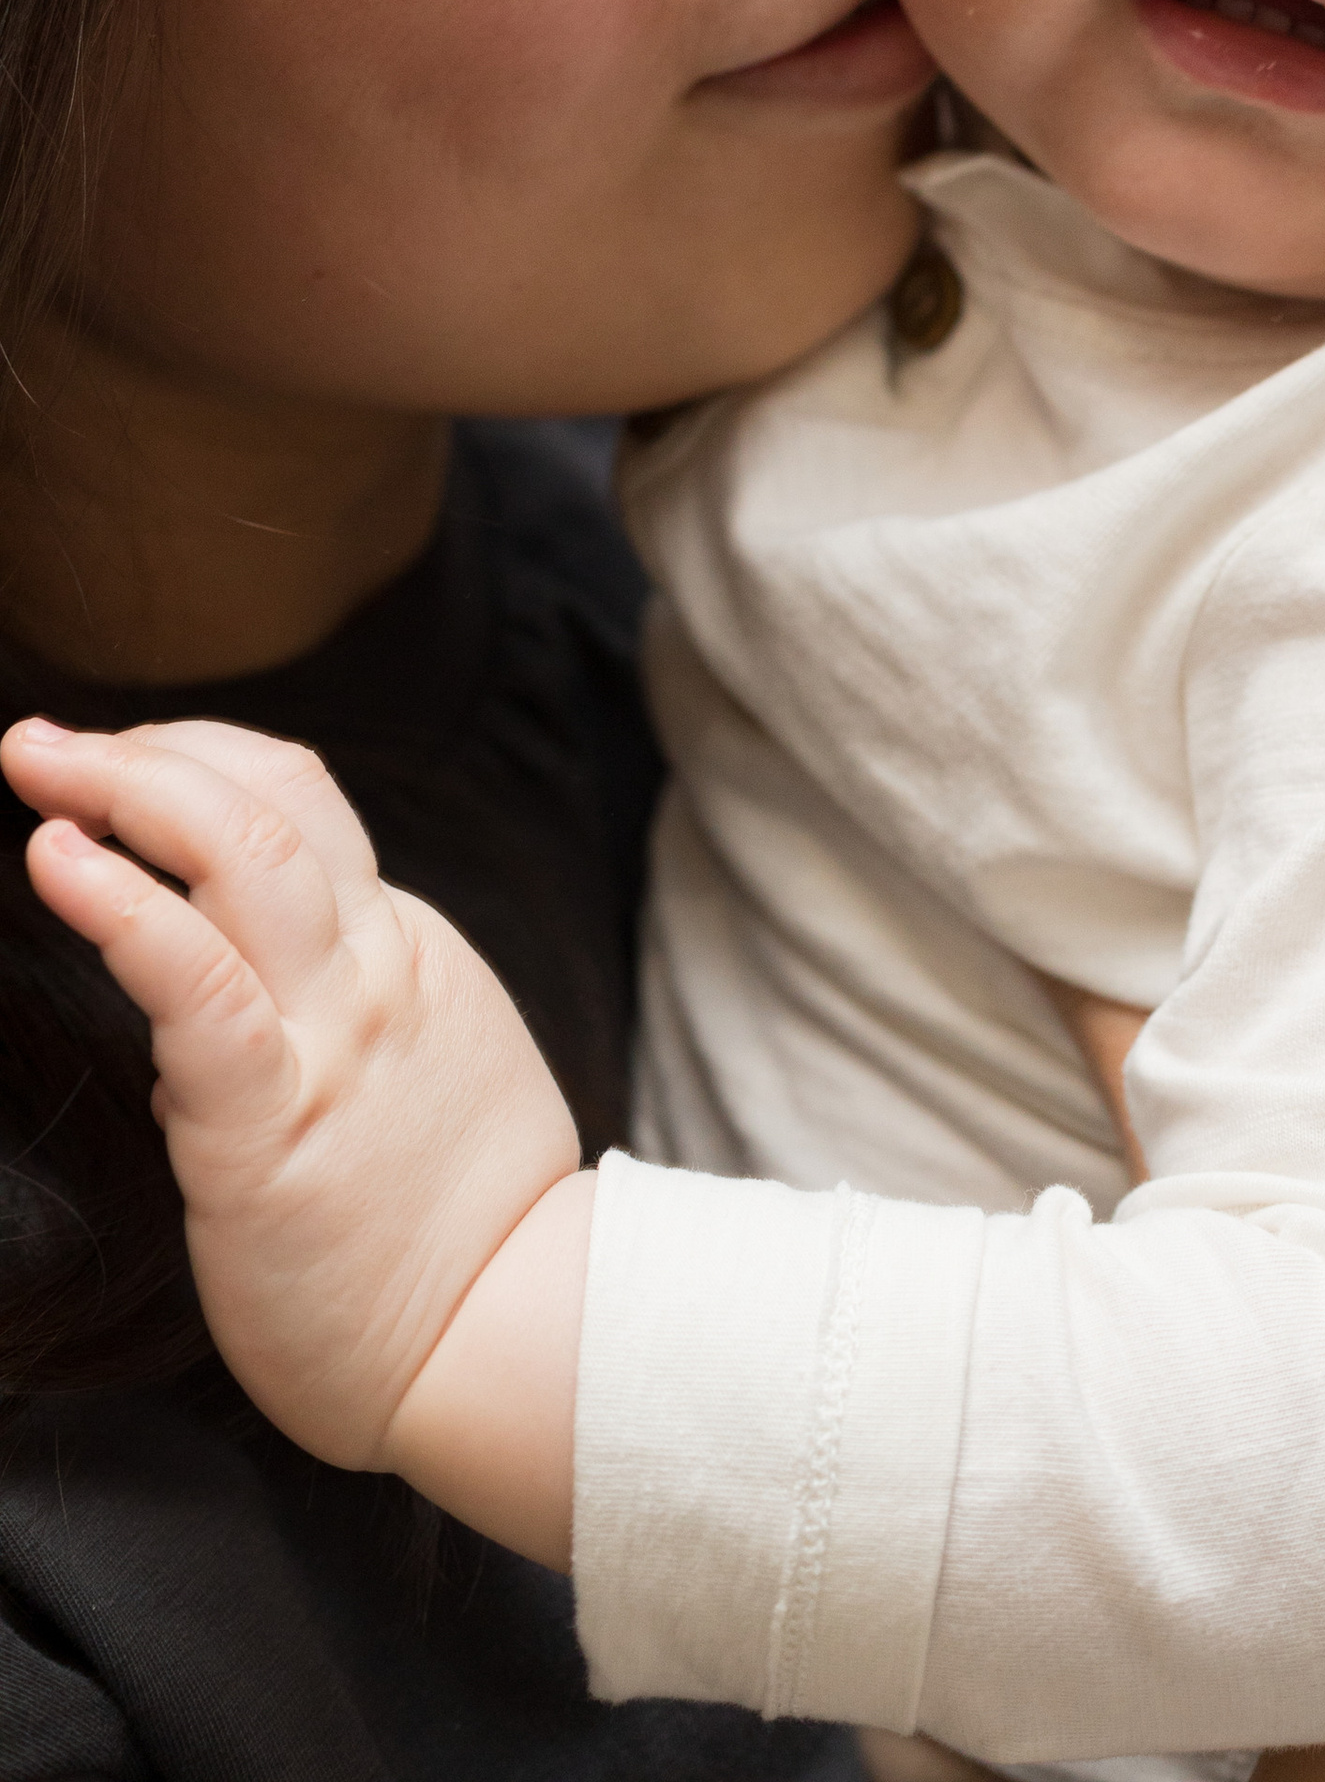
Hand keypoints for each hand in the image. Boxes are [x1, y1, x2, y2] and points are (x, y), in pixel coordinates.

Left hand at [3, 714, 588, 1554]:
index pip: (300, 811)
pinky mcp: (269, 1120)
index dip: (198, 768)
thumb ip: (346, 1017)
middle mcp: (375, 966)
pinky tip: (58, 861)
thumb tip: (228, 1006)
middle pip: (270, 799)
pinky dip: (120, 904)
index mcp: (404, 953)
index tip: (120, 773)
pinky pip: (197, 981)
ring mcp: (331, 1034)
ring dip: (127, 785)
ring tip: (38, 765)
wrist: (515, 1342)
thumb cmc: (455, 1239)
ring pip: (243, 851)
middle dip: (147, 749)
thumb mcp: (429, 1071)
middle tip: (48, 745)